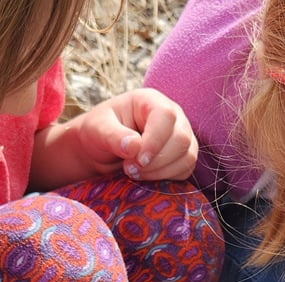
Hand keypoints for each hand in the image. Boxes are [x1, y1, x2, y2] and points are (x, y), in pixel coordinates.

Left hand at [30, 87, 197, 188]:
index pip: (166, 116)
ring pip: (187, 157)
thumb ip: (113, 136)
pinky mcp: (182, 155)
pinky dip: (167, 178)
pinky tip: (146, 177)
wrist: (101, 149)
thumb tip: (134, 147)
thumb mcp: (97, 129)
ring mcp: (180, 135)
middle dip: (155, 161)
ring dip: (160, 172)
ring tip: (133, 173)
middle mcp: (172, 116)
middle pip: (181, 139)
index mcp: (151, 101)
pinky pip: (185, 170)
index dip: (155, 141)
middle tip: (128, 169)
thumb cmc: (98, 132)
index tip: (137, 160)